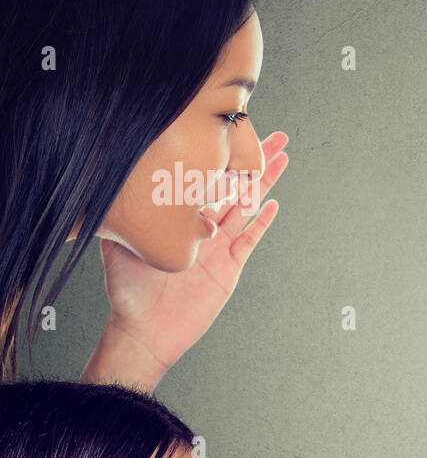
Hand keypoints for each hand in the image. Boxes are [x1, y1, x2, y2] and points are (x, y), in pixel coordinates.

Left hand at [81, 132, 289, 390]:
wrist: (145, 328)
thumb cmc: (128, 289)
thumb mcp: (119, 243)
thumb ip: (125, 214)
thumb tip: (112, 177)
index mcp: (181, 217)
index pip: (203, 178)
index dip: (219, 154)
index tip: (231, 129)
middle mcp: (202, 226)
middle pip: (235, 185)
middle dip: (255, 160)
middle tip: (274, 136)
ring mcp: (219, 245)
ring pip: (248, 205)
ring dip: (265, 181)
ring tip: (283, 158)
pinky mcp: (230, 266)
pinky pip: (250, 239)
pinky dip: (262, 220)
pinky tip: (272, 203)